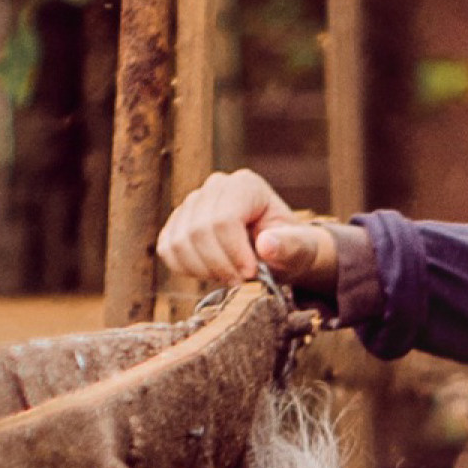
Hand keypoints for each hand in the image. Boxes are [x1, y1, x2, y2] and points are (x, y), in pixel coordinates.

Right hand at [157, 168, 344, 294]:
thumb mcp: (300, 250)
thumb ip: (290, 246)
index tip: (250, 275)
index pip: (223, 220)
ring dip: (203, 270)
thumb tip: (266, 245)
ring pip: (179, 242)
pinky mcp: (177, 223)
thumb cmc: (289, 249)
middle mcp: (215, 187)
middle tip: (240, 281)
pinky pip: (167, 250)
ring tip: (228, 276)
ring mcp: (192, 203)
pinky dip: (187, 269)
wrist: (277, 253)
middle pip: (198, 231)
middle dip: (219, 266)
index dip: (234, 254)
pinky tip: (211, 272)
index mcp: (245, 185)